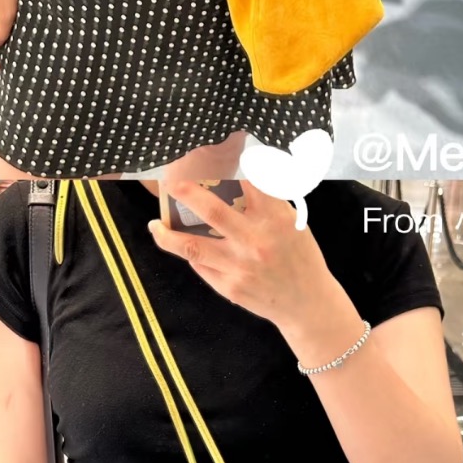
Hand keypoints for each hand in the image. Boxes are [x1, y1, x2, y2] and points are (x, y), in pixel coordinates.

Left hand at [149, 180, 354, 357]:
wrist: (306, 303)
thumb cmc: (300, 257)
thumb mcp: (295, 223)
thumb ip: (268, 203)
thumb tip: (239, 178)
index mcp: (276, 219)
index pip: (248, 183)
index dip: (229, 167)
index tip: (210, 158)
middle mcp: (255, 241)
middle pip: (213, 211)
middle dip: (186, 193)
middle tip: (170, 183)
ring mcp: (239, 266)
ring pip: (193, 247)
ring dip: (168, 235)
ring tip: (155, 225)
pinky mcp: (229, 287)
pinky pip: (201, 266)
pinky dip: (191, 255)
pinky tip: (183, 247)